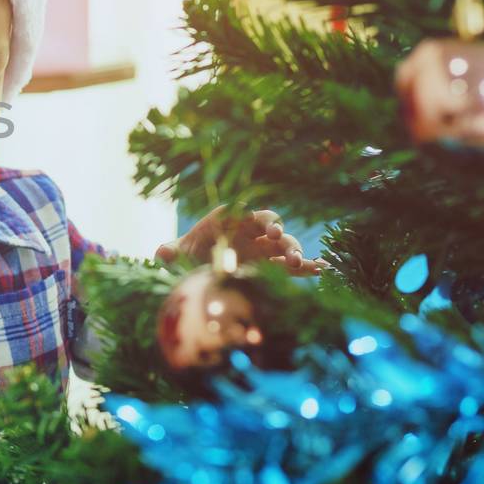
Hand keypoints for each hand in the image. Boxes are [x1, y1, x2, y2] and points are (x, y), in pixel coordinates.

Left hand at [156, 204, 324, 276]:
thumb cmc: (188, 254)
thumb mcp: (178, 254)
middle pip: (271, 227)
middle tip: (281, 243)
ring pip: (285, 246)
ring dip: (295, 252)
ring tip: (300, 264)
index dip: (258, 218)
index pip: (246, 213)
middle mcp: (250, 232)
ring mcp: (263, 250)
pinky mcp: (271, 267)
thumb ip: (170, 252)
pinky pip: (292, 266)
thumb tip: (160, 254)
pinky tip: (323, 269)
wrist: (197, 270)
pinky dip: (307, 267)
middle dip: (279, 233)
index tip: (268, 229)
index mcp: (229, 221)